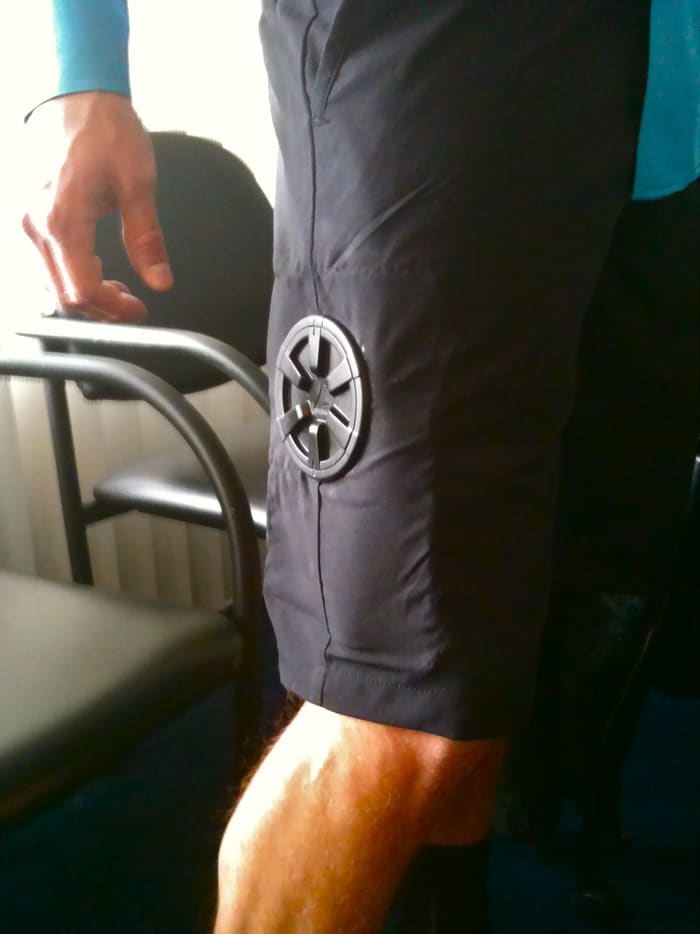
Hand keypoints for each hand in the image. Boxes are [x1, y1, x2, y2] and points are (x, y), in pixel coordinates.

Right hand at [22, 91, 172, 321]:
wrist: (75, 91)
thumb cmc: (105, 129)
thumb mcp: (138, 184)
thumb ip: (147, 239)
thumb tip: (160, 281)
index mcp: (63, 220)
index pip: (83, 290)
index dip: (113, 309)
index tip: (139, 309)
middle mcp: (35, 225)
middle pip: (64, 292)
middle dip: (101, 306)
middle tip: (133, 302)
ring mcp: (26, 218)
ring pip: (51, 280)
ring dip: (86, 292)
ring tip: (119, 286)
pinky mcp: (27, 212)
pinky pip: (44, 259)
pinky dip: (70, 272)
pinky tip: (94, 265)